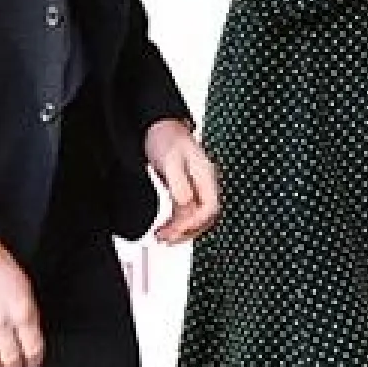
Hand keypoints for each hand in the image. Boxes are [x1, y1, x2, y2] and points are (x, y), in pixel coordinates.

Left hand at [145, 120, 218, 243]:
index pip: (209, 209)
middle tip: (165, 239)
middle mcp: (205, 182)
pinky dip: (177, 222)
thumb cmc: (165, 138)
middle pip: (205, 217)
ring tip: (162, 236)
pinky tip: (165, 227)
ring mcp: (197, 186)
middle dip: (186, 232)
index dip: (193, 224)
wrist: (158, 126)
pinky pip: (186, 211)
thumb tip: (186, 208)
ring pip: (196, 216)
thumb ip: (180, 186)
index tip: (174, 231)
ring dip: (180, 230)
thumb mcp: (170, 162)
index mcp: (206, 175)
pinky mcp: (187, 188)